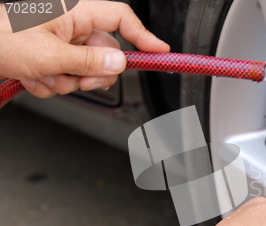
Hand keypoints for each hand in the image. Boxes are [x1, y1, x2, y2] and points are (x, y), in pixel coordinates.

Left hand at [0, 1, 169, 97]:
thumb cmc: (0, 39)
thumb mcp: (49, 55)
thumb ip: (89, 61)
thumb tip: (120, 63)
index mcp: (74, 11)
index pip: (121, 18)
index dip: (144, 35)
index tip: (160, 52)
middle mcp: (71, 24)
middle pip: (106, 53)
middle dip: (91, 73)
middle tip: (75, 79)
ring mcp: (62, 41)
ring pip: (86, 70)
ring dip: (67, 82)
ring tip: (42, 76)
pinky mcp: (53, 55)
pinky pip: (67, 77)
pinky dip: (53, 83)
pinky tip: (34, 77)